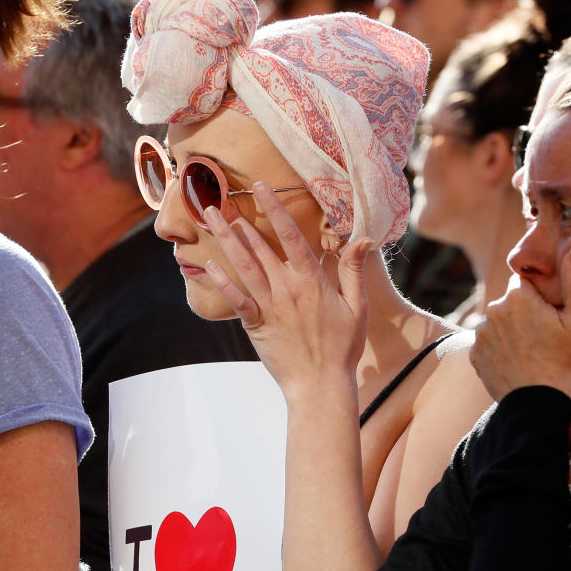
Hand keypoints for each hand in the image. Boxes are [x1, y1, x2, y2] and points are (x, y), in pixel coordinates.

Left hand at [203, 182, 374, 397]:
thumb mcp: (358, 306)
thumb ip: (355, 270)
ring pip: (243, 265)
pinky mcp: (256, 324)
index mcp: (312, 280)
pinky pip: (235, 298)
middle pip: (259, 246)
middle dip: (239, 220)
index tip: (262, 187)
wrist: (320, 384)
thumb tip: (363, 238)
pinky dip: (221, 280)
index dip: (275, 209)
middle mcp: (287, 288)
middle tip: (219, 198)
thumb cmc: (343, 347)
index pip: (291, 236)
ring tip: (211, 218)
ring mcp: (269, 306)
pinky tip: (207, 264)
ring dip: (225, 240)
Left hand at [470, 246, 570, 400]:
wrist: (538, 403)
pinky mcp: (474, 352)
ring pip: (498, 322)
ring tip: (530, 351)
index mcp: (518, 295)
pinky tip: (516, 361)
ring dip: (510, 330)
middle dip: (524, 311)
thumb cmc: (565, 362)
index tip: (550, 314)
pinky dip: (499, 349)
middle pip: (511, 301)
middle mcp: (494, 308)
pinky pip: (488, 342)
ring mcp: (480, 332)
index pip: (525, 280)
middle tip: (543, 336)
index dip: (539, 296)